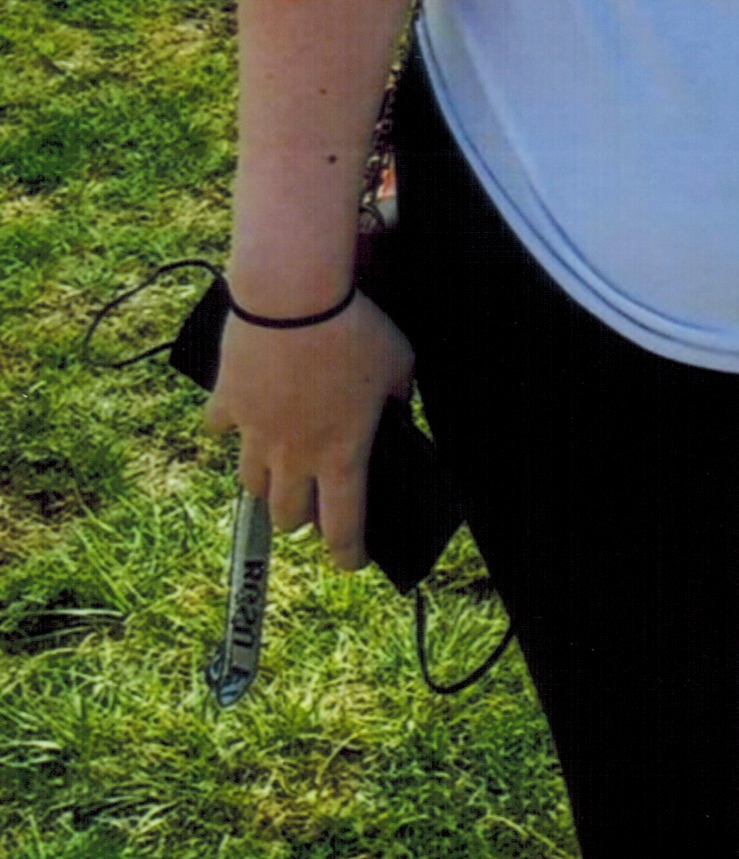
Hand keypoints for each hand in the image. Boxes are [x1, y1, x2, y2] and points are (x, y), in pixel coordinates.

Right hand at [205, 294, 417, 572]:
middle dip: (301, 519)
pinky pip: (219, 427)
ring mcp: (255, 432)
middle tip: (314, 505)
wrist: (293, 296)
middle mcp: (295, 455)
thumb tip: (397, 404)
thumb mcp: (399, 364)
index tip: (353, 562)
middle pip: (287, 516)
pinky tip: (238, 412)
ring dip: (265, 482)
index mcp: (342, 454)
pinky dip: (228, 425)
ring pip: (250, 483)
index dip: (348, 554)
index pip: (344, 527)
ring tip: (277, 466)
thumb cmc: (354, 329)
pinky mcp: (227, 402)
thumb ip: (398, 396)